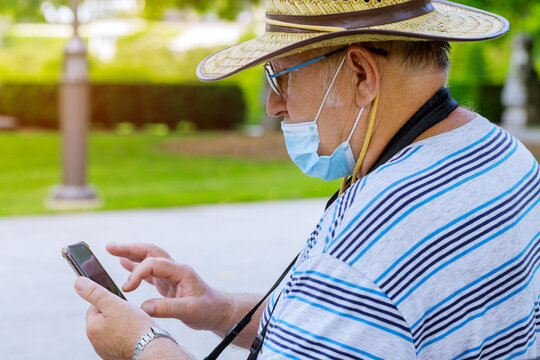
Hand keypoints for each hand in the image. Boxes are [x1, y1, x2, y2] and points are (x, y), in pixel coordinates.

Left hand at [74, 277, 156, 359]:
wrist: (151, 350)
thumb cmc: (135, 327)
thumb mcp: (114, 304)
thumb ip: (95, 292)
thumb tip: (78, 282)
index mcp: (92, 327)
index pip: (95, 306)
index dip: (110, 302)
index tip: (122, 304)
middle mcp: (95, 341)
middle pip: (104, 318)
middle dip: (116, 313)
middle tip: (130, 315)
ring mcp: (105, 350)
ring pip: (112, 329)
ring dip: (121, 325)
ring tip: (134, 325)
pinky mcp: (116, 355)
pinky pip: (119, 340)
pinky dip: (126, 336)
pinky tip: (136, 334)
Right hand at [107, 243, 232, 332]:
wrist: (218, 311)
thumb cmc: (208, 310)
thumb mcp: (191, 311)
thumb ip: (168, 308)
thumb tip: (143, 306)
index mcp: (180, 271)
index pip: (154, 264)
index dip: (138, 273)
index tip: (127, 288)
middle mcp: (175, 269)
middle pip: (150, 252)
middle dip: (130, 248)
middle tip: (110, 247)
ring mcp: (170, 274)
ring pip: (148, 258)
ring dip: (130, 253)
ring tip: (111, 249)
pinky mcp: (167, 282)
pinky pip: (149, 270)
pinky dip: (135, 265)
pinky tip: (123, 262)